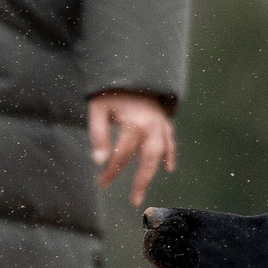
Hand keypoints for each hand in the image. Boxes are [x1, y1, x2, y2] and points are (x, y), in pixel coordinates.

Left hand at [89, 90, 175, 206]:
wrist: (132, 66)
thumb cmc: (110, 88)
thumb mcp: (97, 108)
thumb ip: (98, 135)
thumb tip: (98, 161)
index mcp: (134, 125)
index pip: (121, 156)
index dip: (110, 172)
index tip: (100, 184)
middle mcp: (151, 128)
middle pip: (146, 161)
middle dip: (139, 182)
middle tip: (133, 201)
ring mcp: (160, 124)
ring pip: (159, 154)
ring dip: (152, 172)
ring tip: (143, 188)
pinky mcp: (164, 119)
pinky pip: (170, 140)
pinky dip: (169, 153)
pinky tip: (168, 167)